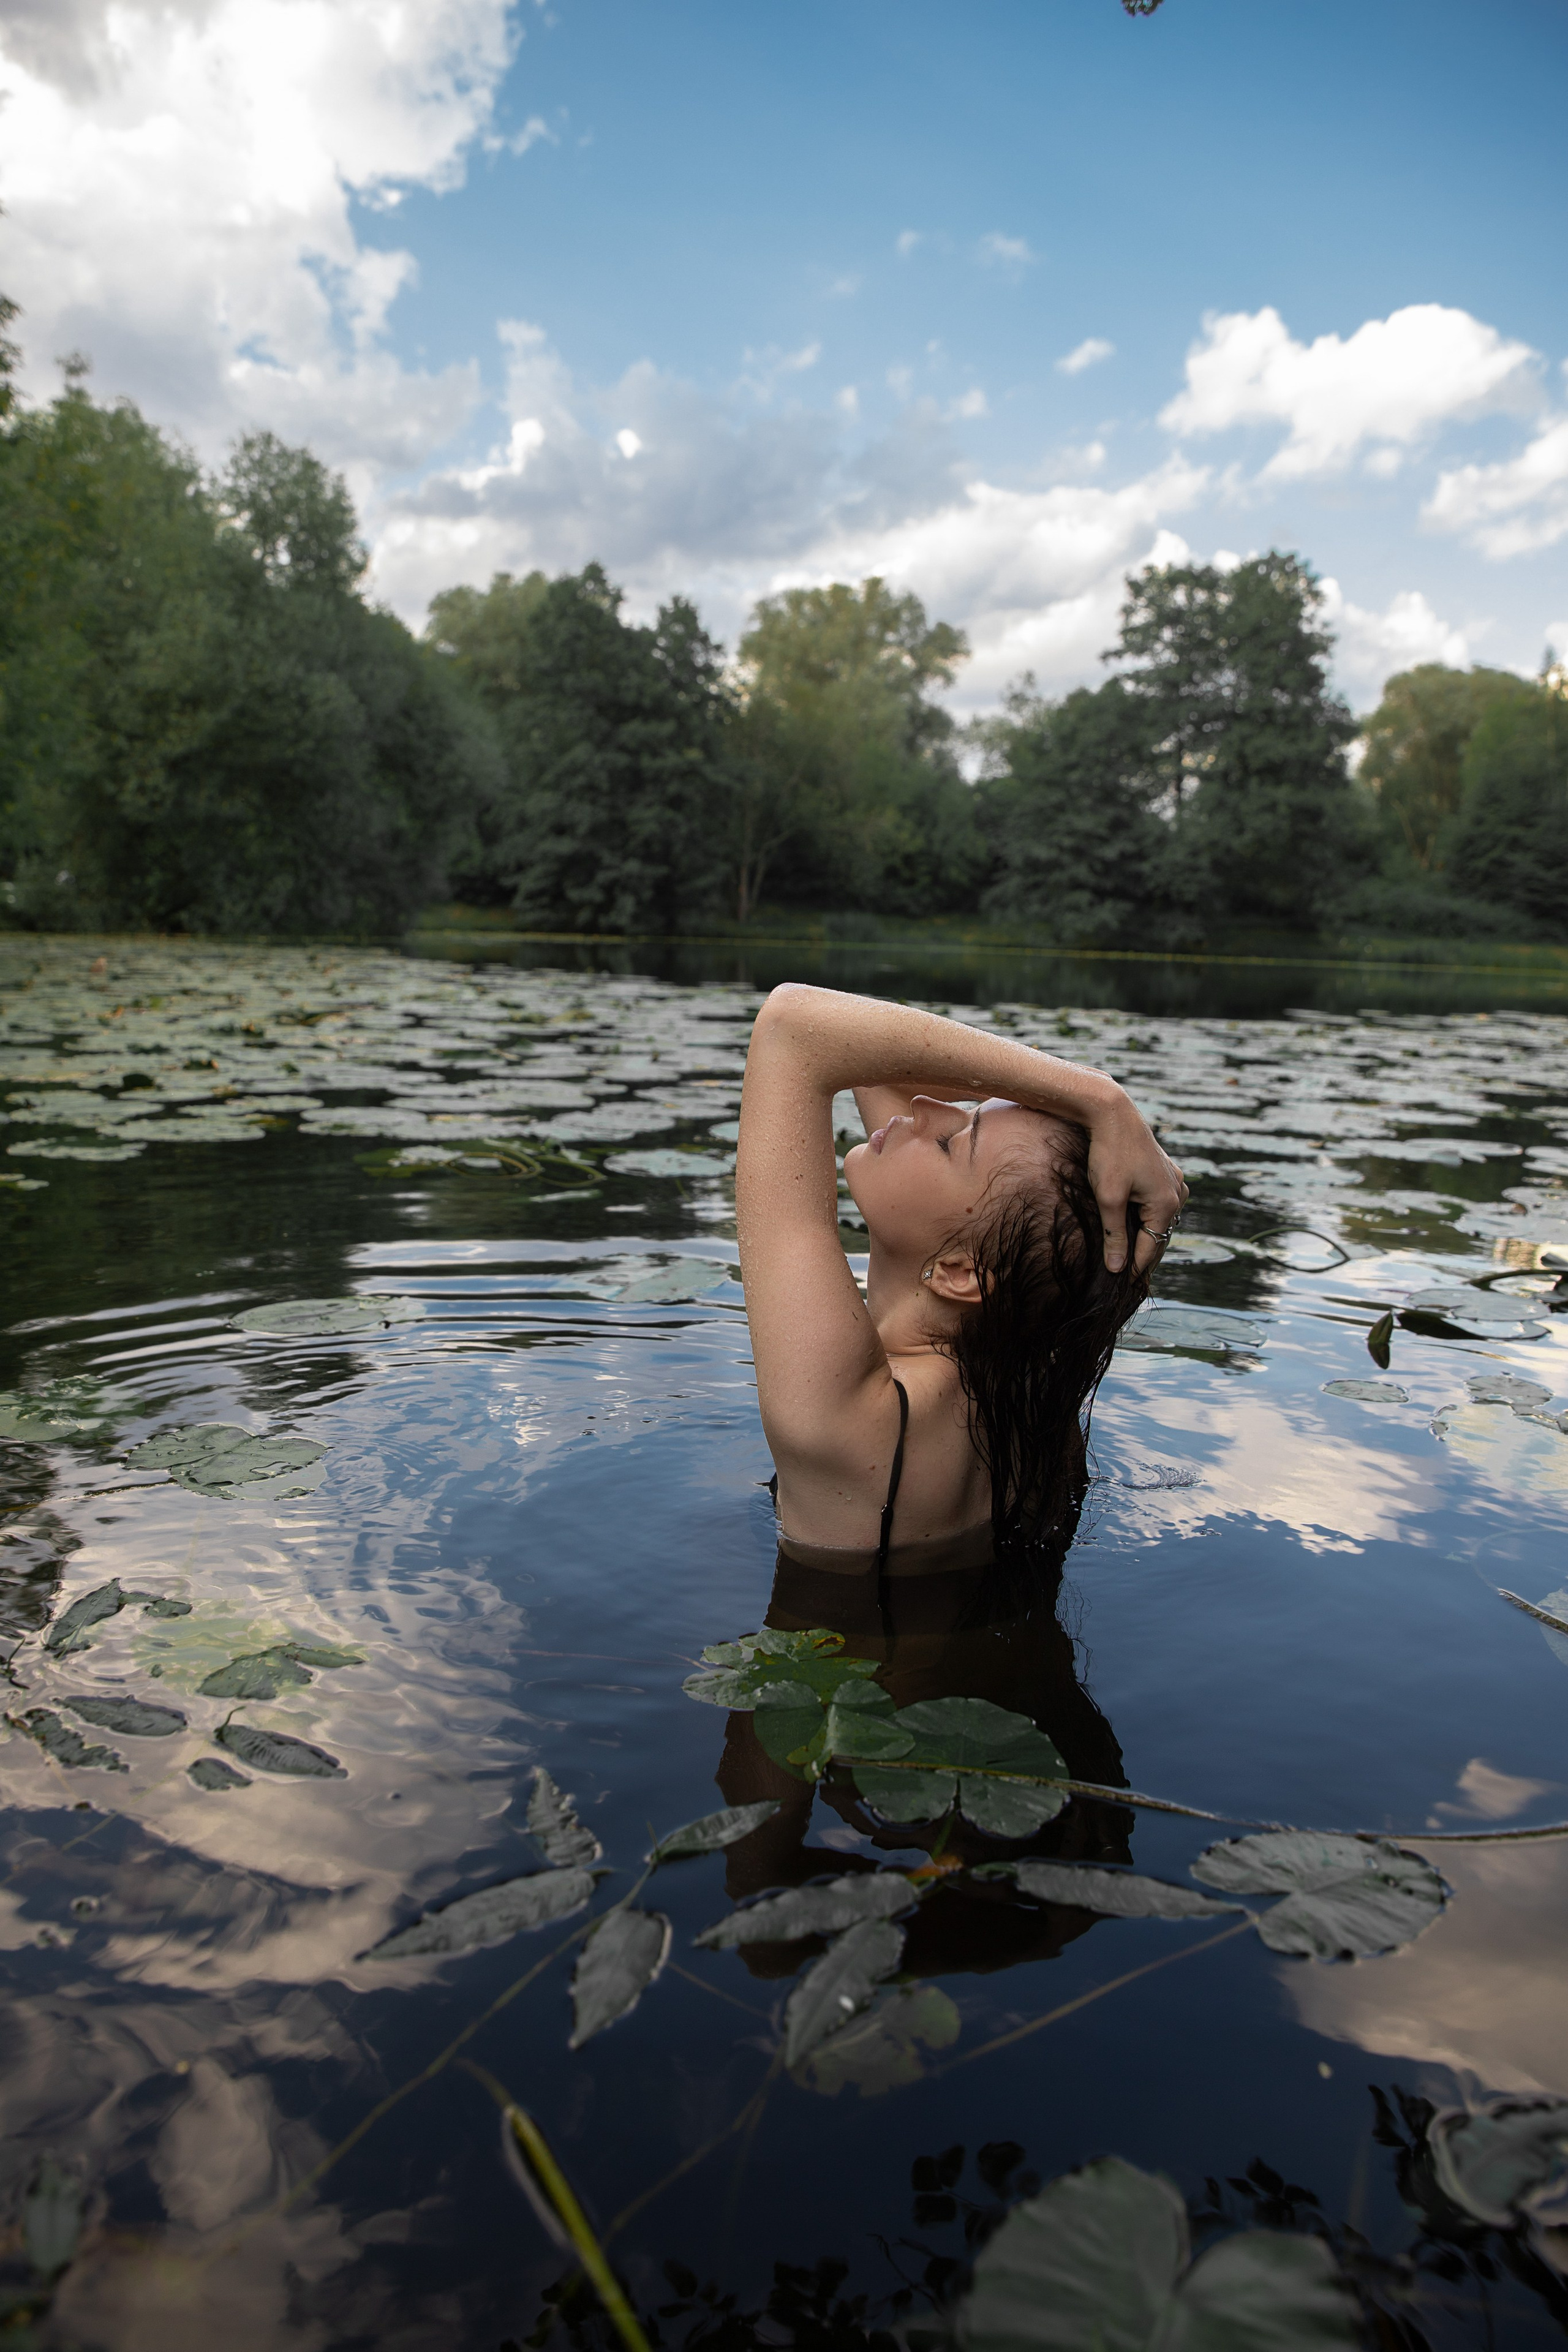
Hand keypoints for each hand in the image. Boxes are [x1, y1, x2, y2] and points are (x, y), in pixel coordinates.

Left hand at [1085, 1092, 1187, 1276]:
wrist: (1113, 1114)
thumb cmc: (1108, 1155)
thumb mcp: (1108, 1198)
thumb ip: (1114, 1235)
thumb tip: (1116, 1268)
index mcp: (1166, 1204)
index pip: (1152, 1248)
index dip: (1135, 1269)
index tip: (1121, 1287)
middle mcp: (1177, 1194)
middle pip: (1159, 1236)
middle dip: (1142, 1255)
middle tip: (1125, 1278)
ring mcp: (1175, 1182)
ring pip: (1159, 1220)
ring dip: (1144, 1236)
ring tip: (1127, 1258)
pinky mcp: (1166, 1172)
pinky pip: (1158, 1204)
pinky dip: (1146, 1218)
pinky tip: (1133, 1228)